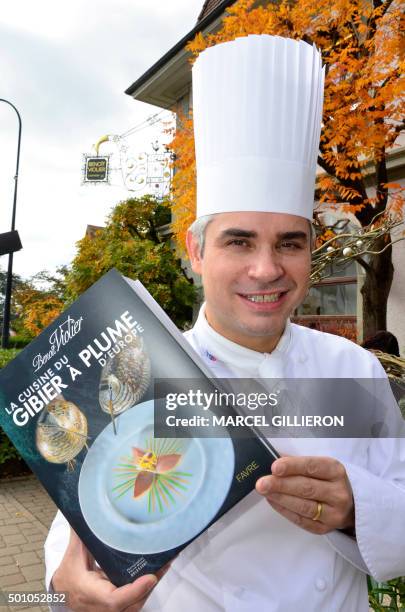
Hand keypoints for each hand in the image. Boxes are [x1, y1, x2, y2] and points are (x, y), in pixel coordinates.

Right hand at [52, 528, 166, 610]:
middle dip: (150, 583)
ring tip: (167, 561)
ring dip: (152, 584)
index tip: (150, 577)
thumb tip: (86, 509)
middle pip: (133, 602)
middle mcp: (103, 607)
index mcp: (90, 593)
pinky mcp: (120, 607)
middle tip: (166, 561)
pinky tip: (159, 569)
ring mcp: (113, 610)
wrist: (64, 592)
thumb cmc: (69, 575)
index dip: (134, 590)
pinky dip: (148, 586)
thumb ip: (80, 534)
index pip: (114, 600)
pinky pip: (137, 600)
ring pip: (137, 603)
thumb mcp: (73, 554)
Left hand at [255, 456, 354, 534]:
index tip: (274, 467)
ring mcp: (334, 513)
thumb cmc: (327, 480)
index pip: (312, 467)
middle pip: (306, 488)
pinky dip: (285, 511)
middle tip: (262, 483)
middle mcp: (338, 493)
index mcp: (336, 471)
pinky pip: (302, 521)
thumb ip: (297, 462)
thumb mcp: (319, 466)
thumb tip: (272, 458)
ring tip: (264, 492)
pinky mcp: (325, 528)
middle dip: (281, 485)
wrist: (350, 504)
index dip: (292, 466)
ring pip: (304, 506)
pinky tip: (273, 501)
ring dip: (281, 498)